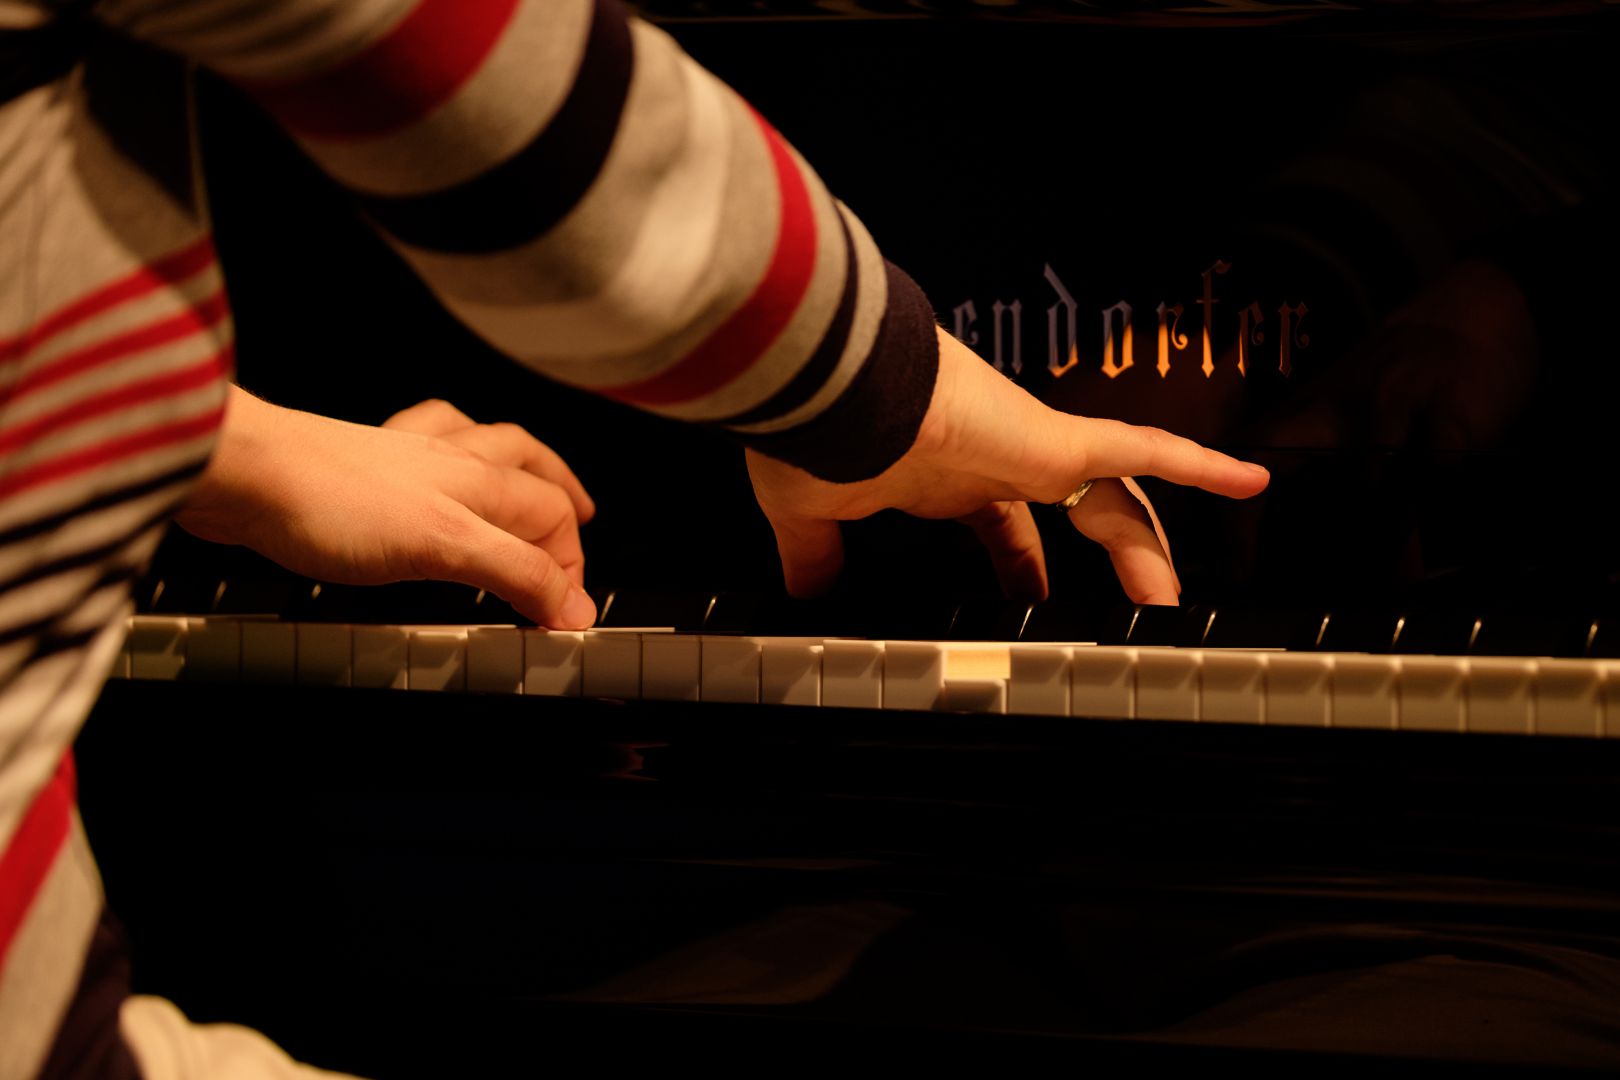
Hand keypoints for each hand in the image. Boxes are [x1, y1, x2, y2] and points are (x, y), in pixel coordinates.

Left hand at [176, 389, 599, 627]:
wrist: (241, 471)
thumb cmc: (329, 501)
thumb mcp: (443, 547)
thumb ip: (513, 573)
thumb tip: (573, 607)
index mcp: (477, 482)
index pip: (550, 518)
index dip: (569, 567)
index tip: (568, 617)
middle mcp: (450, 460)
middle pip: (528, 469)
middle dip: (561, 498)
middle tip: (580, 528)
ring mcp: (405, 457)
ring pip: (483, 445)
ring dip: (518, 461)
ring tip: (532, 477)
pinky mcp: (362, 464)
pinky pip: (422, 440)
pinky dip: (446, 441)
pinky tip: (438, 455)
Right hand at [747, 326, 1270, 605]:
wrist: (830, 387)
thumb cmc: (818, 435)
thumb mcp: (813, 513)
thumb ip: (817, 554)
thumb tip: (801, 591)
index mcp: (948, 479)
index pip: (1003, 529)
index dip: (1022, 570)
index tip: (1031, 606)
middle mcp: (998, 461)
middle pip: (1075, 515)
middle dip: (1101, 563)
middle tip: (1128, 612)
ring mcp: (1031, 449)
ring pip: (1116, 498)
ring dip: (1147, 547)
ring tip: (1170, 597)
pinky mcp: (1055, 440)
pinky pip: (1145, 449)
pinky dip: (1199, 464)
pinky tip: (1248, 479)